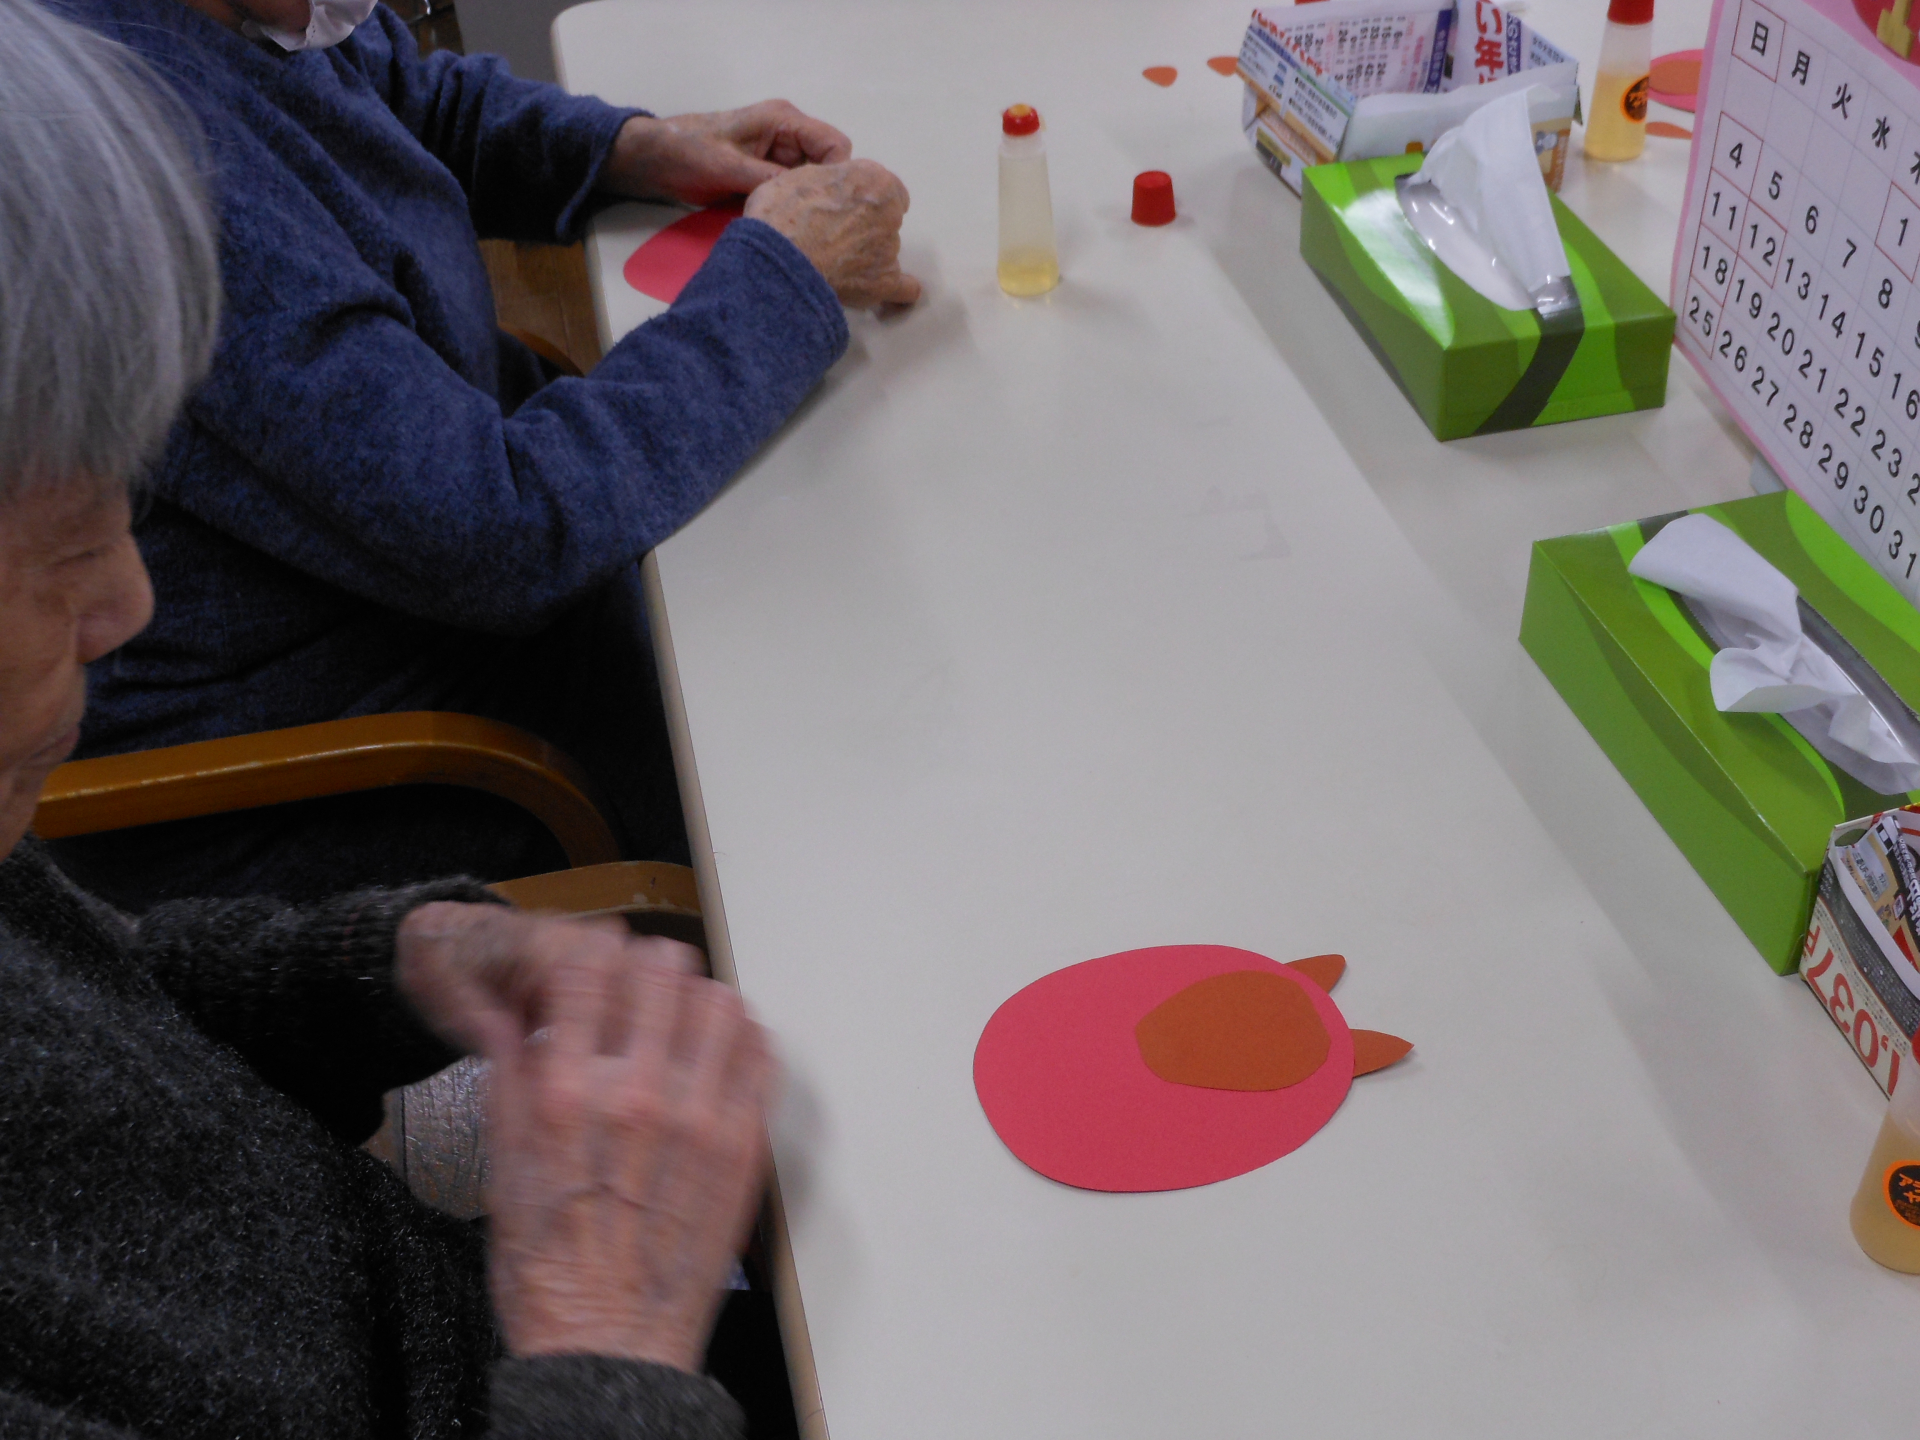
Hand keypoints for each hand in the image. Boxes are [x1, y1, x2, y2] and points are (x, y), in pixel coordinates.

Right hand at [399, 908, 777, 1368]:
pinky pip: (760, 1055)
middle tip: (644, 983)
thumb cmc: (550, 1269)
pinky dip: (742, 1037)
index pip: (591, 970)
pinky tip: (722, 1050)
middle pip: (662, 971)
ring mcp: (700, 1117)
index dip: (594, 951)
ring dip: (698, 996)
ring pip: (719, 1001)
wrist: (608, 1343)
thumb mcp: (503, 1166)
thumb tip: (509, 1017)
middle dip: (648, 966)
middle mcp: (638, 1094)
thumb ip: (511, 1077)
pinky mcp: (744, 1144)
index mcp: (568, 1093)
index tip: (597, 959)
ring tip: (685, 1015)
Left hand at [603, 101, 851, 206]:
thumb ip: (769, 179)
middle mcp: (789, 136)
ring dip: (807, 205)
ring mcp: (780, 157)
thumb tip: (806, 200)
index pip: (835, 145)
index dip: (837, 176)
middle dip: (824, 194)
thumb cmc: (687, 151)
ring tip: (798, 228)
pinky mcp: (769, 176)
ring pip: (813, 184)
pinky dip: (791, 209)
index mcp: (784, 120)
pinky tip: (785, 227)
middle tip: (812, 223)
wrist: (653, 159)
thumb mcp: (728, 167)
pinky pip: (793, 193)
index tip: (825, 206)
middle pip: (829, 167)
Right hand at [745, 159, 921, 308]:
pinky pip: (904, 288)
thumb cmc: (781, 216)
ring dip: (869, 257)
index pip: (884, 187)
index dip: (864, 198)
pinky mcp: (884, 282)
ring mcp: (888, 248)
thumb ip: (827, 181)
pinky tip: (894, 294)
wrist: (780, 259)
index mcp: (871, 179)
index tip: (849, 206)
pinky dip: (899, 291)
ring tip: (836, 266)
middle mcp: (888, 212)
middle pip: (886, 219)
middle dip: (866, 227)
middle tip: (835, 236)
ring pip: (887, 251)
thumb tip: (824, 192)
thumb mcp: (798, 176)